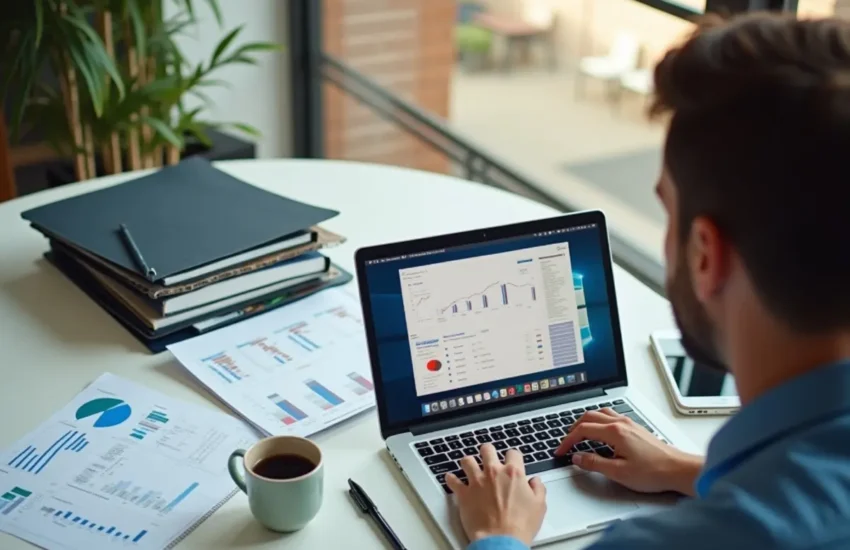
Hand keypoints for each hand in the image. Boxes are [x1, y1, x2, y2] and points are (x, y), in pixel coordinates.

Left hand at [446, 443, 546, 545]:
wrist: (501, 540)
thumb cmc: (519, 526)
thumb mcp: (539, 506)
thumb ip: (538, 489)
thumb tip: (535, 482)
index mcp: (513, 473)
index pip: (513, 453)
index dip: (513, 457)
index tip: (512, 461)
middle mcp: (493, 472)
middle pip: (487, 449)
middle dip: (488, 452)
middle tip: (488, 458)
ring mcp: (477, 482)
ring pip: (467, 460)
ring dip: (468, 462)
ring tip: (470, 466)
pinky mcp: (464, 494)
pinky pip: (453, 481)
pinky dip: (451, 479)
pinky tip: (451, 478)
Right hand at [555, 409, 702, 495]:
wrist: (679, 470)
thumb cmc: (654, 472)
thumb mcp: (619, 472)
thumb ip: (595, 463)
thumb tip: (578, 458)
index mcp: (615, 432)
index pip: (582, 430)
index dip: (568, 440)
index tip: (561, 451)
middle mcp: (621, 423)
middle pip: (589, 416)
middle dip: (573, 428)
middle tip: (566, 442)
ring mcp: (630, 423)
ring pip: (600, 413)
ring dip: (586, 421)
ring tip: (579, 433)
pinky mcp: (636, 428)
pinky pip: (611, 416)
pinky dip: (599, 421)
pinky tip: (601, 432)